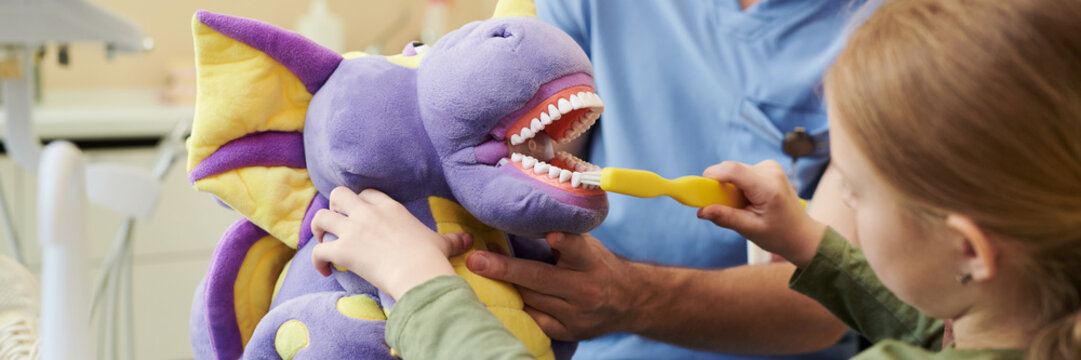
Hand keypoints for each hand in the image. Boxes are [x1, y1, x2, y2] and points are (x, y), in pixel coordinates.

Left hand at [310, 187, 472, 299]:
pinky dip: (316, 261)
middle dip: (334, 207)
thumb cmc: (430, 258)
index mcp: (390, 207)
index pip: (367, 193)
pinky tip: (324, 271)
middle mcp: (368, 213)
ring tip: (322, 242)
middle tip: (338, 223)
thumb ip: (453, 239)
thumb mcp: (442, 243)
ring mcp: (353, 230)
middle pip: (338, 194)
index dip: (360, 202)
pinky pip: (317, 251)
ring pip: (320, 218)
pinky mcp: (343, 251)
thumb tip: (470, 240)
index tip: (360, 214)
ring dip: (318, 230)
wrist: (418, 274)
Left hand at [466, 232, 641, 339]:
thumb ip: (562, 236)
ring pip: (530, 299)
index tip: (552, 235)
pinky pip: (533, 319)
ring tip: (479, 271)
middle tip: (476, 260)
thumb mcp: (589, 246)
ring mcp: (575, 314)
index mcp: (591, 262)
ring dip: (503, 285)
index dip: (565, 242)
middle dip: (505, 268)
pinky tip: (497, 296)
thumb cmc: (599, 266)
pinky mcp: (567, 331)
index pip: (578, 249)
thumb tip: (523, 217)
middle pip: (540, 278)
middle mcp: (585, 289)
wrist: (629, 301)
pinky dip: (515, 306)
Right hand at [696, 160, 825, 267]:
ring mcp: (770, 167)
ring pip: (734, 170)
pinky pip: (741, 172)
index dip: (711, 176)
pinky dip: (737, 185)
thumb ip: (725, 217)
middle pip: (731, 169)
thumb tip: (701, 211)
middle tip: (722, 207)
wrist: (802, 235)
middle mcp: (770, 171)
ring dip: (729, 187)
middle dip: (719, 186)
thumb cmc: (779, 235)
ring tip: (741, 207)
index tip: (698, 190)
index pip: (732, 170)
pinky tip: (748, 201)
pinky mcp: (768, 168)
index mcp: (767, 186)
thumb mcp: (750, 229)